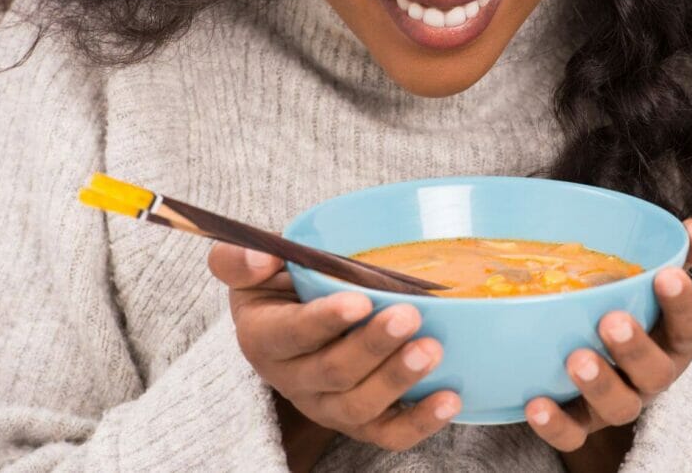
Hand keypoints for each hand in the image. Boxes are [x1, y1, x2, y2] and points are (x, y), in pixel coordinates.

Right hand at [207, 243, 460, 462]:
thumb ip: (240, 260)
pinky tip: (450, 398)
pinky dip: (421, 422)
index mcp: (264, 338)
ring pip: (359, 407)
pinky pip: (388, 434)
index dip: (324, 321)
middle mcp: (293, 379)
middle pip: (332, 372)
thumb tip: (262, 256)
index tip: (358, 301)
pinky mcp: (360, 422)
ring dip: (397, 380)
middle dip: (372, 346)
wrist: (294, 324)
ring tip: (431, 350)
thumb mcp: (252, 270)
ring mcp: (328, 406)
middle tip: (408, 316)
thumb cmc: (280, 289)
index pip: (291, 334)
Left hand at [523, 217, 691, 456]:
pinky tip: (535, 403)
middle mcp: (651, 376)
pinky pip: (572, 434)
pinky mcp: (580, 422)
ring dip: (599, 385)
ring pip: (619, 407)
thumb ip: (683, 249)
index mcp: (674, 340)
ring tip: (576, 358)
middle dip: (635, 350)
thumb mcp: (659, 274)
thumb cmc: (633, 304)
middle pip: (655, 374)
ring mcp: (616, 401)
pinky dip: (555, 425)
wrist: (597, 346)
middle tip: (611, 321)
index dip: (682, 304)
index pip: (690, 327)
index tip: (668, 274)